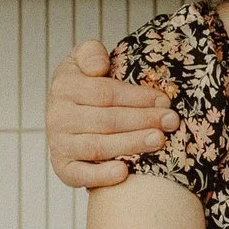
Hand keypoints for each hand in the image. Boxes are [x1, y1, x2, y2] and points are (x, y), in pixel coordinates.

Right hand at [47, 38, 170, 189]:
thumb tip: (99, 66)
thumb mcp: (84, 59)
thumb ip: (90, 53)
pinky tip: (124, 171)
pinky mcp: (63, 168)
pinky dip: (101, 176)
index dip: (137, 97)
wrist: (69, 115)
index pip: (105, 94)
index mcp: (64, 86)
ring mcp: (59, 144)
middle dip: (143, 120)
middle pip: (106, 120)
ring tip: (159, 140)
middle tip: (171, 122)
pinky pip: (81, 175)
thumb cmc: (86, 86)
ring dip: (131, 144)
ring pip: (99, 146)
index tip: (164, 100)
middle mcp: (58, 116)